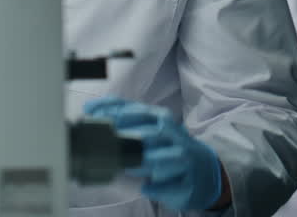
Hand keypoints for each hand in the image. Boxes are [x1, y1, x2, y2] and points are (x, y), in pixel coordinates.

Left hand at [84, 98, 224, 210]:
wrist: (206, 171)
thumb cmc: (169, 147)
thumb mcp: (149, 127)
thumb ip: (122, 118)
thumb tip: (90, 108)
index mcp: (161, 118)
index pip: (135, 110)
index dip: (111, 111)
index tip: (91, 114)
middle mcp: (174, 135)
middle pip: (149, 133)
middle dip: (127, 137)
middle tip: (107, 144)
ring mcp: (183, 158)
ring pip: (160, 160)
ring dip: (141, 163)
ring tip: (128, 168)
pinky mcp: (188, 182)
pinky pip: (169, 185)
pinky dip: (155, 187)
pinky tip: (146, 187)